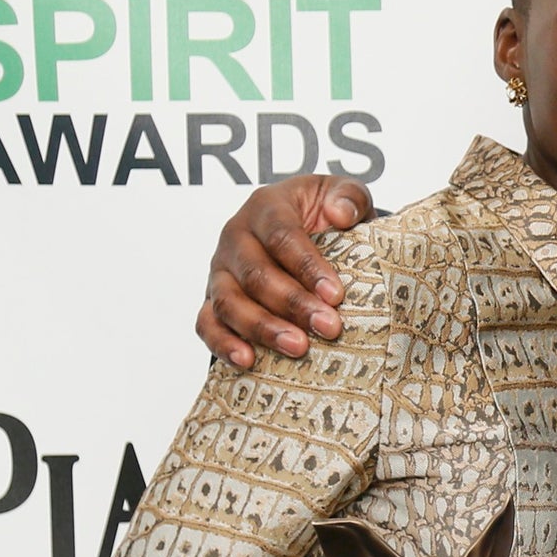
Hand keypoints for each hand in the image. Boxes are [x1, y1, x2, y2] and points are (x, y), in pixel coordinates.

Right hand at [196, 175, 374, 366]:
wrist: (308, 230)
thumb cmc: (326, 214)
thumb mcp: (344, 195)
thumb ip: (349, 196)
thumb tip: (340, 213)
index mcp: (266, 206)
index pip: (281, 236)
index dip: (307, 267)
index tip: (336, 295)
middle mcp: (236, 237)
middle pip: (256, 274)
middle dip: (294, 304)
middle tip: (329, 327)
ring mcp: (220, 270)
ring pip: (229, 302)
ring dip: (263, 328)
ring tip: (299, 347)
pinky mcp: (213, 299)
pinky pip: (207, 324)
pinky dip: (222, 344)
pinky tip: (247, 361)